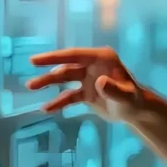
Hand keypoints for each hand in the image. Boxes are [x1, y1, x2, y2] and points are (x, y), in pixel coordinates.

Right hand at [26, 47, 148, 121]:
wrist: (136, 112)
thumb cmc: (133, 100)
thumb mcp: (126, 96)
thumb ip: (113, 90)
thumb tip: (98, 82)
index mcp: (102, 58)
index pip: (75, 55)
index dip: (55, 57)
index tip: (36, 59)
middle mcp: (92, 65)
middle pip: (66, 66)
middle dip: (48, 68)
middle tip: (31, 66)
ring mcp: (87, 78)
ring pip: (64, 79)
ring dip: (48, 82)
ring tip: (30, 87)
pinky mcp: (85, 92)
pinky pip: (68, 96)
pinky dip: (58, 102)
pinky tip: (46, 108)